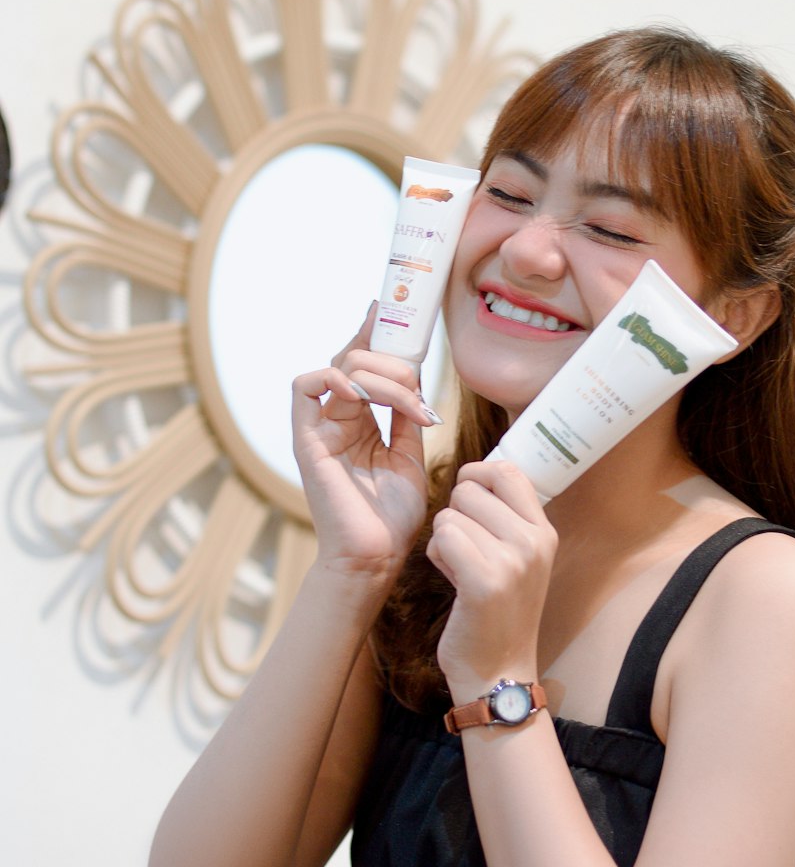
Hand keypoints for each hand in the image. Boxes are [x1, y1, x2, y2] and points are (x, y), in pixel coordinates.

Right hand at [291, 303, 435, 574]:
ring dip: (381, 375)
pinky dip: (335, 378)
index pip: (361, 363)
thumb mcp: (410, 455)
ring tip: (409, 404)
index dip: (374, 333)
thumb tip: (414, 377)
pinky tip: (363, 395)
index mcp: (358, 420)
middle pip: (355, 356)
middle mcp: (336, 418)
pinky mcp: (306, 439)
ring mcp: (320, 427)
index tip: (393, 310)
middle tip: (418, 386)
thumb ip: (405, 415)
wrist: (377, 557)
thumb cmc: (391, 517)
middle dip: (393, 358)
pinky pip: (305, 386)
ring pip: (340, 364)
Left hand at [427, 461, 557, 697]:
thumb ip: (505, 518)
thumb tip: (476, 474)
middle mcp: (533, 542)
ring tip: (461, 568)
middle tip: (466, 550)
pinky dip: (437, 556)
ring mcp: (512, 562)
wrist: (499, 671)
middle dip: (455, 514)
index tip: (468, 496)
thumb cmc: (498, 612)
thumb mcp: (519, 559)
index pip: (508, 471)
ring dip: (443, 539)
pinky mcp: (484, 582)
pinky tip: (451, 578)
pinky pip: (442, 538)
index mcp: (544, 532)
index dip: (478, 474)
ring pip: (450, 515)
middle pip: (470, 489)